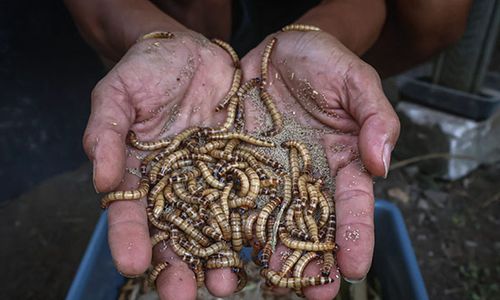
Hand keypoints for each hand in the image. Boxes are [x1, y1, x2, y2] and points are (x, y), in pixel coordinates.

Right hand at [83, 31, 242, 298]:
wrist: (192, 53)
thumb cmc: (148, 71)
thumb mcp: (118, 94)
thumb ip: (106, 132)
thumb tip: (99, 179)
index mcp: (141, 176)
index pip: (131, 214)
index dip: (129, 239)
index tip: (132, 264)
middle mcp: (177, 188)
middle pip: (175, 234)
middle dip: (179, 267)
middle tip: (185, 296)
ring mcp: (212, 182)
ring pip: (215, 228)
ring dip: (220, 258)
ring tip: (227, 284)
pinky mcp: (244, 170)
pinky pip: (251, 200)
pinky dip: (257, 226)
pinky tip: (264, 249)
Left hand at [241, 29, 399, 298]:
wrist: (278, 49)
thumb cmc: (323, 62)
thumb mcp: (356, 81)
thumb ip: (375, 118)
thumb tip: (381, 162)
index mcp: (340, 163)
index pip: (352, 205)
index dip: (355, 235)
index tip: (355, 268)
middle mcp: (305, 178)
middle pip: (309, 224)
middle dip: (310, 260)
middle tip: (309, 294)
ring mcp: (269, 175)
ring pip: (269, 220)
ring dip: (266, 253)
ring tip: (263, 284)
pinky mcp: (237, 165)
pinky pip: (231, 196)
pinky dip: (227, 222)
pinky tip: (222, 247)